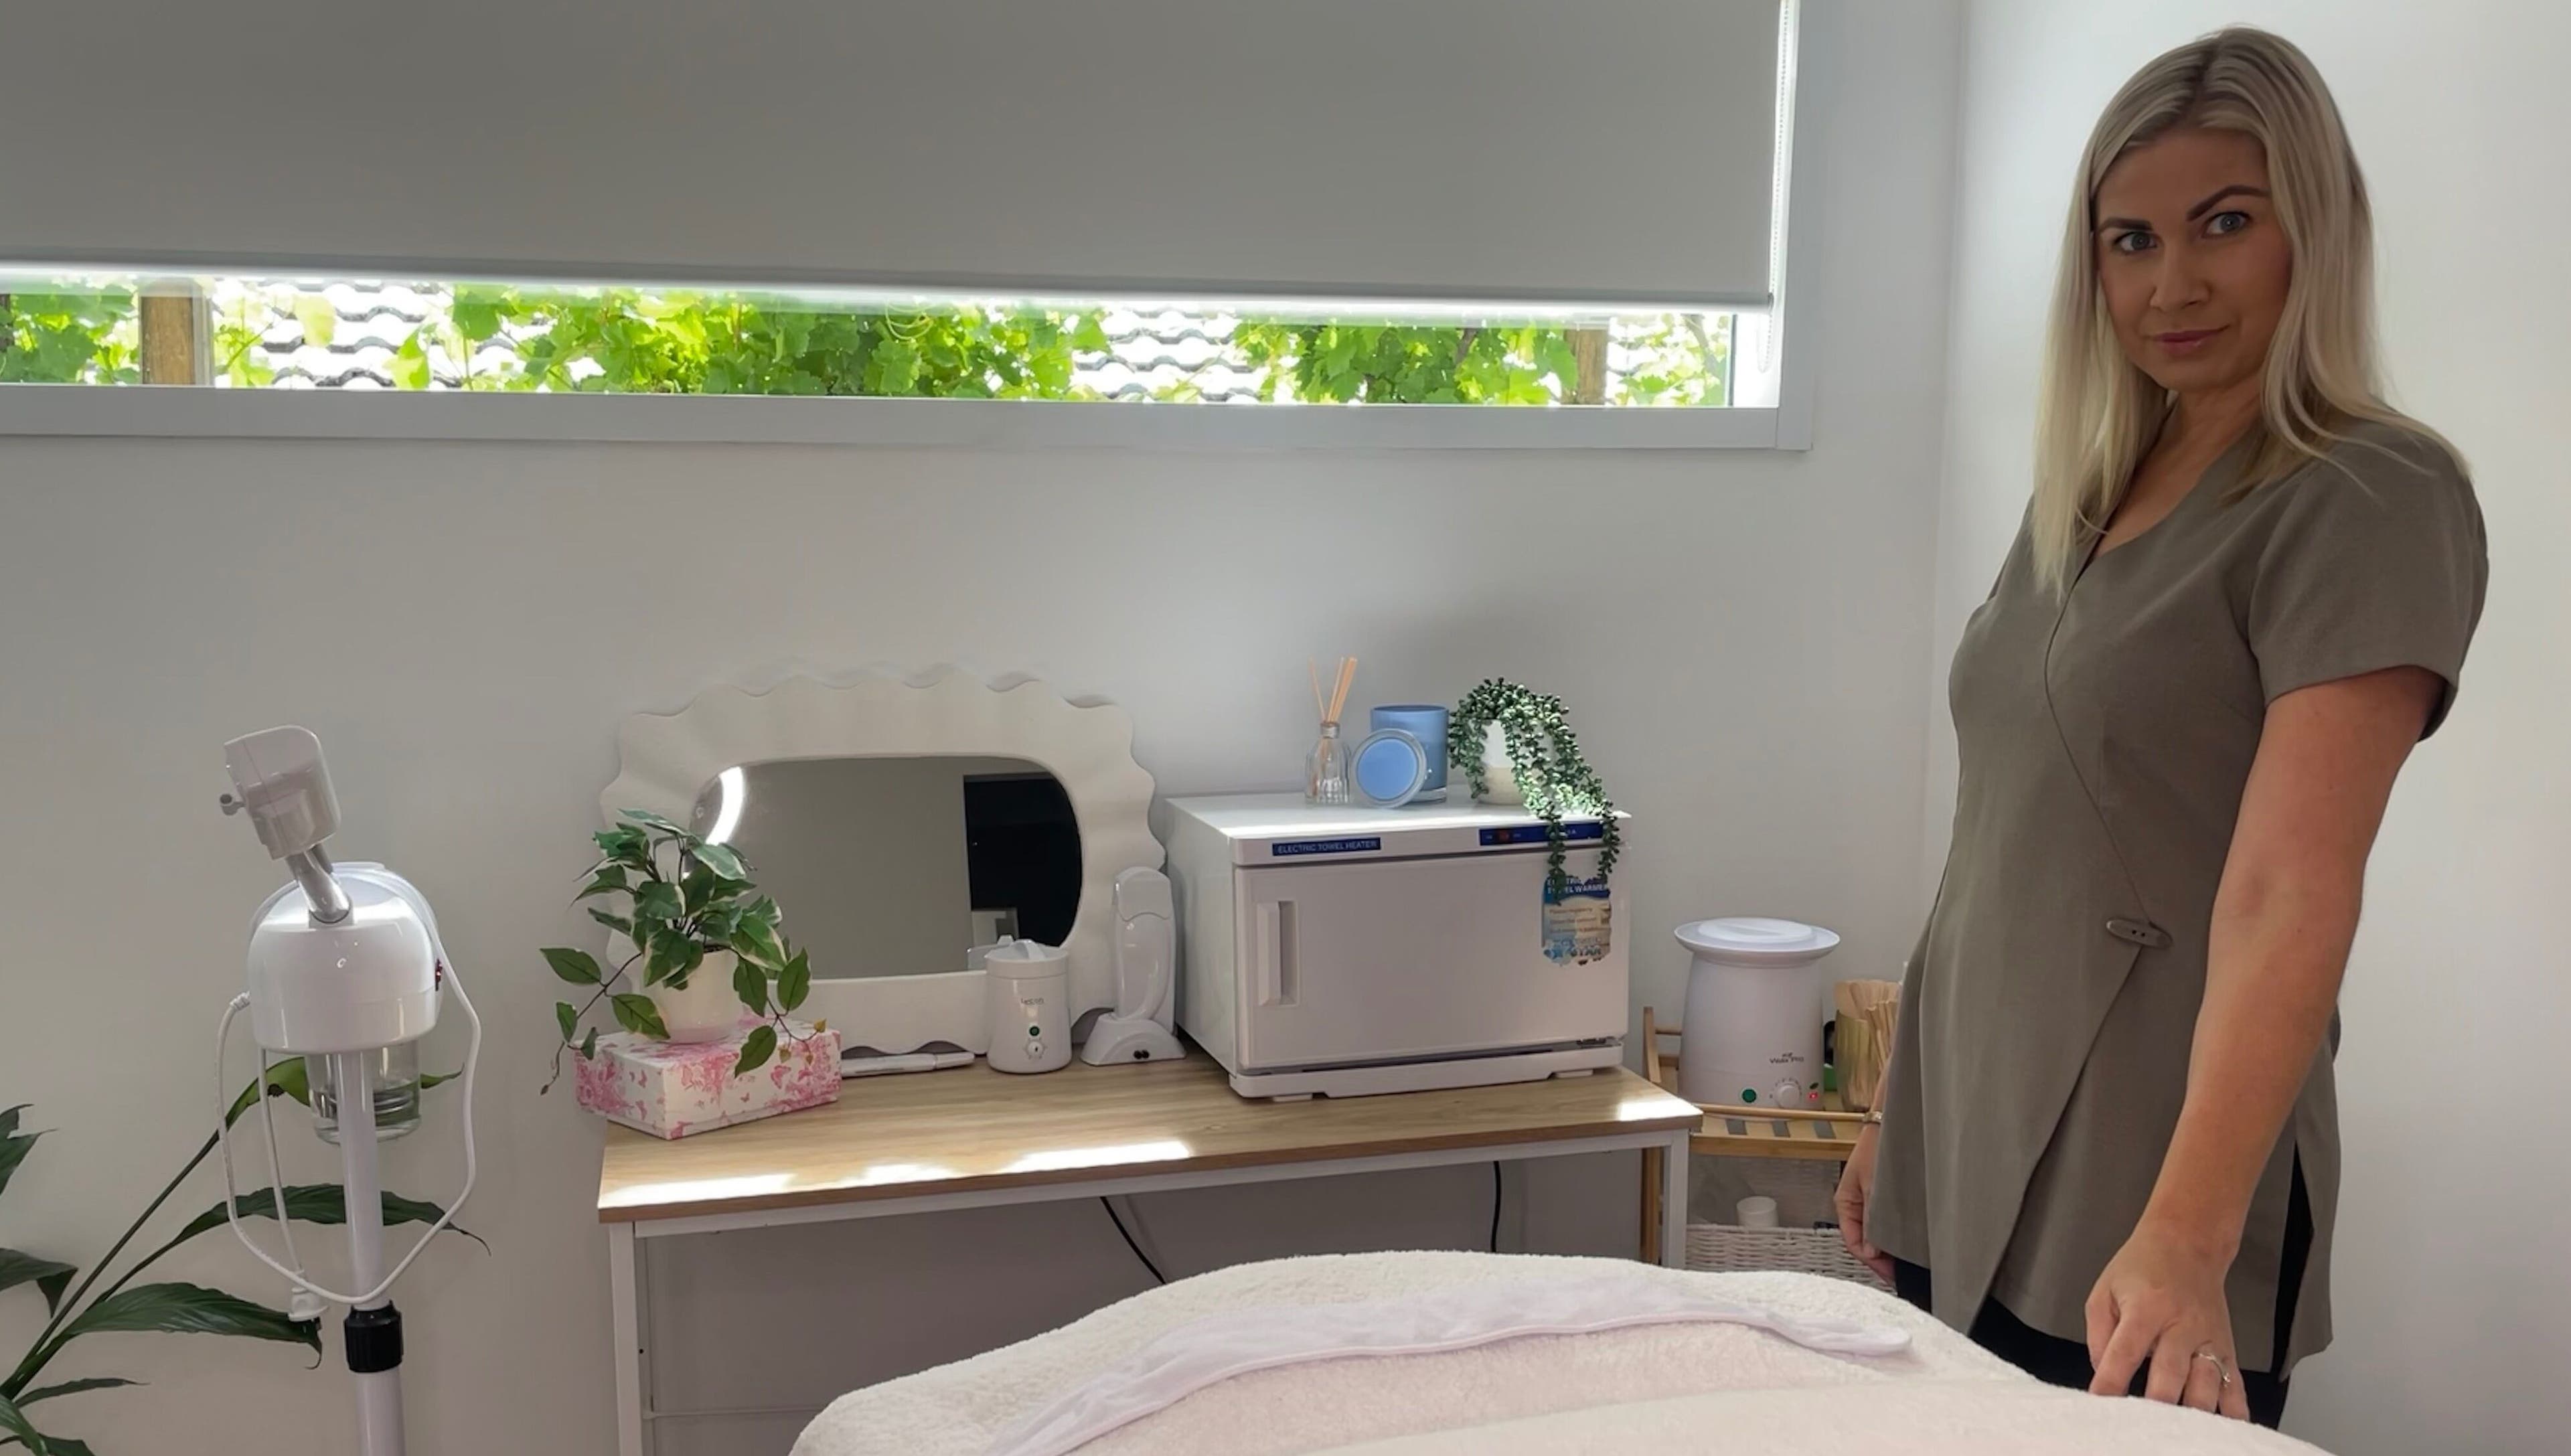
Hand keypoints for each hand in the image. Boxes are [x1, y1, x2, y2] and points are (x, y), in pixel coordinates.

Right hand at [1833, 1123, 1894, 1282]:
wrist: (1894, 1122)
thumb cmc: (1879, 1146)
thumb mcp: (1874, 1186)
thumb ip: (1872, 1220)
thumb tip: (1871, 1251)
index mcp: (1846, 1204)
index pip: (1854, 1243)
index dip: (1872, 1262)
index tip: (1890, 1275)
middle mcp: (1856, 1206)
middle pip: (1865, 1242)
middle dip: (1881, 1259)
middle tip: (1901, 1274)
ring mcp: (1871, 1203)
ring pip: (1876, 1234)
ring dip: (1889, 1249)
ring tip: (1907, 1262)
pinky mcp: (1885, 1199)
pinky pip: (1887, 1224)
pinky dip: (1896, 1236)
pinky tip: (1909, 1243)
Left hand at [2084, 1223, 2250, 1418]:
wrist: (2188, 1242)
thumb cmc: (2141, 1267)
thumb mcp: (2105, 1290)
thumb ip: (2099, 1335)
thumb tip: (2103, 1373)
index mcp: (2146, 1307)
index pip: (2125, 1351)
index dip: (2111, 1381)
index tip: (2100, 1403)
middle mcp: (2181, 1324)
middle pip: (2171, 1371)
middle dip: (2156, 1402)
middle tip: (2141, 1426)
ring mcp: (2209, 1337)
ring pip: (2207, 1383)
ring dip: (2193, 1411)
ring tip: (2178, 1432)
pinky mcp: (2227, 1347)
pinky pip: (2235, 1383)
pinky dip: (2233, 1409)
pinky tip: (2226, 1427)